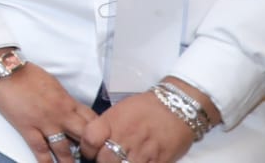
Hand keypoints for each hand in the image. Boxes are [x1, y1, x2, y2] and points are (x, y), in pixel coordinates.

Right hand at [0, 56, 96, 161]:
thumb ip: (63, 99)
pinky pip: (40, 149)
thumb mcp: (53, 83)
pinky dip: (45, 162)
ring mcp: (45, 123)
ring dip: (69, 161)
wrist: (5, 70)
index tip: (99, 142)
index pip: (92, 120)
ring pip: (64, 148)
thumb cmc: (26, 73)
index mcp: (68, 101)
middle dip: (89, 149)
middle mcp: (61, 114)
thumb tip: (70, 110)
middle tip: (91, 158)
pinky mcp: (28, 128)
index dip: (98, 133)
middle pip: (83, 136)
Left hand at [81, 88, 203, 162]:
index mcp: (112, 121)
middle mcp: (125, 137)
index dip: (87, 149)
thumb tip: (95, 142)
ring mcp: (142, 152)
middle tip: (108, 158)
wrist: (178, 108)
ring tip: (123, 159)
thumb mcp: (120, 110)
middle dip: (103, 161)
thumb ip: (107, 127)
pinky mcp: (158, 161)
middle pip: (104, 160)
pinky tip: (139, 162)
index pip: (89, 140)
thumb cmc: (146, 107)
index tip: (91, 151)